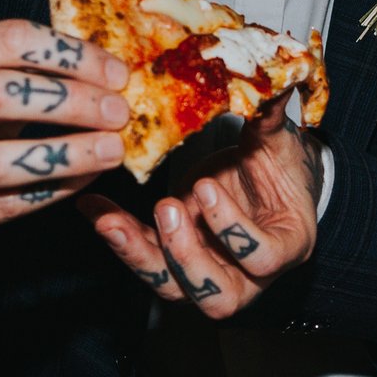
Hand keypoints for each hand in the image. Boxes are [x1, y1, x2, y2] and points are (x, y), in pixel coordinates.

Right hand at [0, 20, 127, 236]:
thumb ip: (26, 69)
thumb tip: (110, 70)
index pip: (5, 40)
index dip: (68, 53)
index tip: (115, 72)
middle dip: (69, 101)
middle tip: (118, 111)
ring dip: (66, 154)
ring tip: (113, 148)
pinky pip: (4, 207)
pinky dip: (53, 191)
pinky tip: (87, 178)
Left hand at [80, 108, 321, 317]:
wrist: (259, 183)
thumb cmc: (276, 167)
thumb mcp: (278, 145)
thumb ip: (270, 121)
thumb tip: (270, 80)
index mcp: (285, 246)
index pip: (263, 257)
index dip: (233, 229)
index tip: (206, 187)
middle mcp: (247, 276)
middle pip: (217, 297)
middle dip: (185, 255)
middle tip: (165, 208)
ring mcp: (206, 274)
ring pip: (171, 288)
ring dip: (137, 255)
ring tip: (109, 220)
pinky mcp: (171, 262)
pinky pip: (141, 257)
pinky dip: (114, 233)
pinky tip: (90, 205)